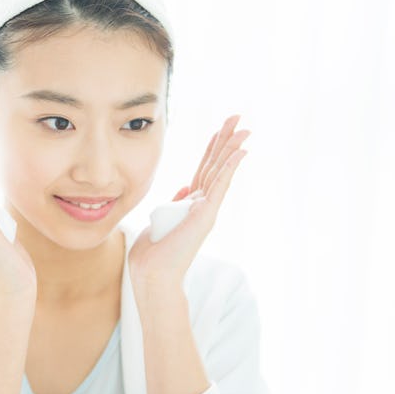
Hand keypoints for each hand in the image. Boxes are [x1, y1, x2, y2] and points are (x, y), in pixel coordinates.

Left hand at [128, 114, 250, 299]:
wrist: (152, 275)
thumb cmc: (151, 254)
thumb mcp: (160, 220)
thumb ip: (174, 203)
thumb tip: (184, 189)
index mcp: (189, 205)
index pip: (203, 169)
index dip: (212, 149)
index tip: (220, 130)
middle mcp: (201, 205)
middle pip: (214, 165)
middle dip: (225, 140)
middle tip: (238, 118)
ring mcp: (205, 209)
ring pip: (220, 171)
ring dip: (231, 148)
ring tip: (243, 127)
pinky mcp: (206, 214)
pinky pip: (219, 185)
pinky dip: (230, 167)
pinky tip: (242, 151)